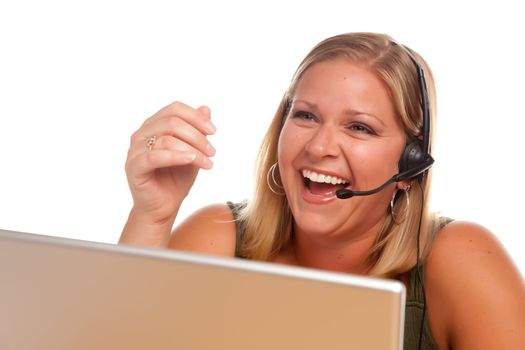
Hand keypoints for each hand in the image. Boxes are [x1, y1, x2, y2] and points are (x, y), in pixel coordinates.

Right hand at [125, 101, 215, 224]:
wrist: (163, 208)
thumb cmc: (175, 180)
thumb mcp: (192, 152)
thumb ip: (197, 131)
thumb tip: (206, 108)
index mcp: (153, 126)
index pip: (174, 109)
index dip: (196, 117)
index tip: (214, 131)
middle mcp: (141, 134)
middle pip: (172, 122)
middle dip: (197, 135)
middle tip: (212, 151)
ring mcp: (135, 150)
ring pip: (166, 139)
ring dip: (193, 149)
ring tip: (207, 162)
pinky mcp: (133, 167)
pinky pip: (154, 157)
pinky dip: (176, 156)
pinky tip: (192, 160)